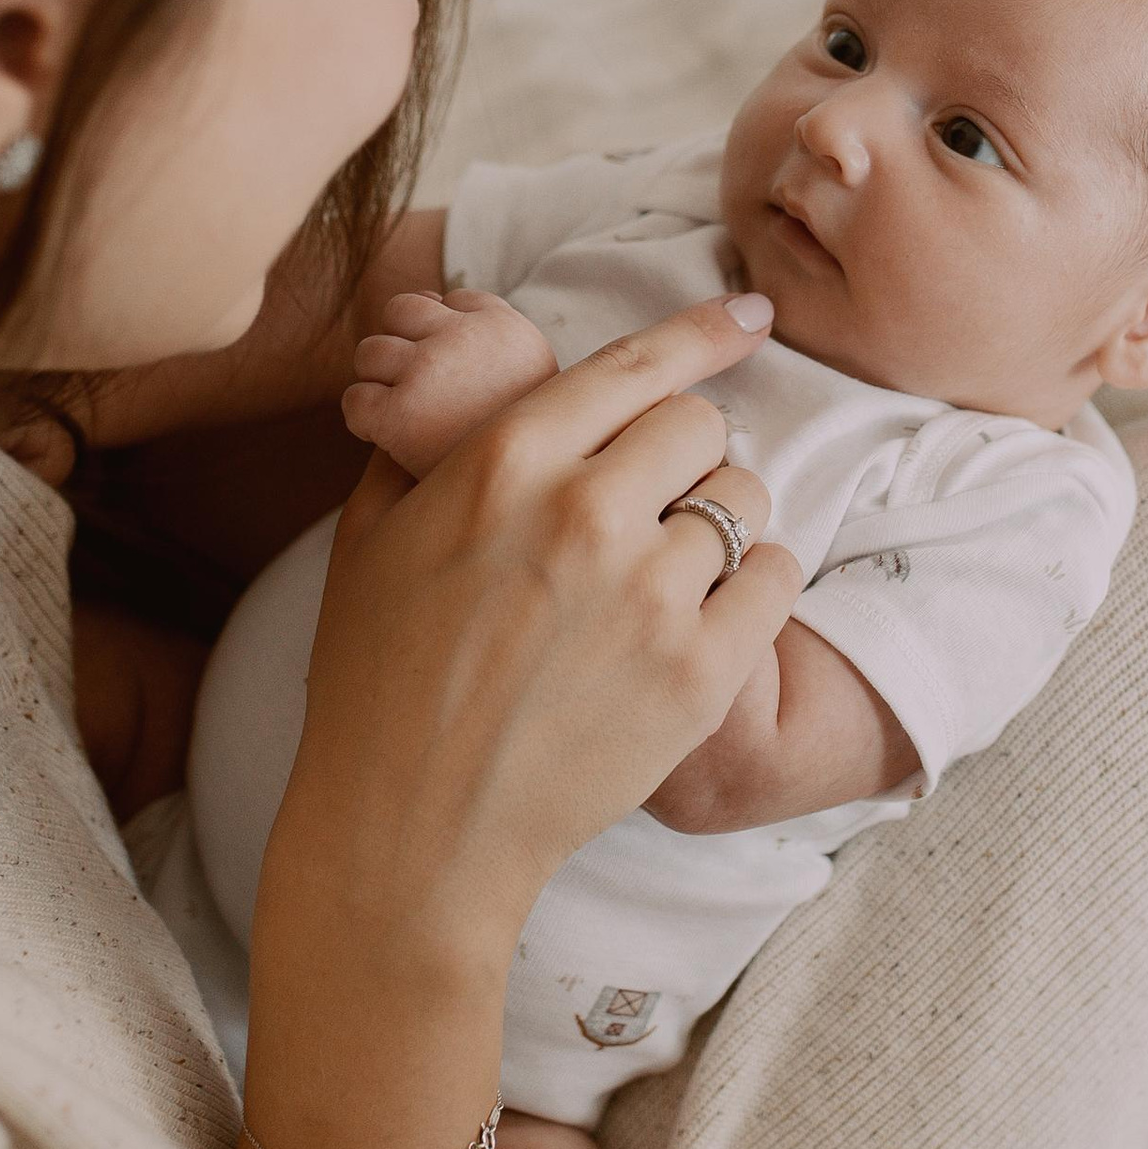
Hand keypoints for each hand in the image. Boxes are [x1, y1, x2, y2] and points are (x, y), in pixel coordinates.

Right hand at [276, 295, 804, 958]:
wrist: (411, 831)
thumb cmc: (378, 686)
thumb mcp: (370, 541)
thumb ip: (425, 451)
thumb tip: (454, 394)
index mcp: (504, 461)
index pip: (635, 365)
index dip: (703, 333)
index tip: (750, 316)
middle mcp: (585, 510)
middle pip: (699, 427)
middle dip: (685, 455)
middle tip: (655, 504)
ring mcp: (649, 593)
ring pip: (745, 501)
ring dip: (719, 524)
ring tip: (673, 571)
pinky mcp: (699, 672)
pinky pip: (776, 578)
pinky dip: (754, 587)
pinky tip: (707, 616)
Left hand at [341, 288, 558, 477]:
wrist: (529, 500)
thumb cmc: (522, 441)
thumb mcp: (534, 373)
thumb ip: (488, 325)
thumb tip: (426, 296)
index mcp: (504, 325)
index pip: (451, 299)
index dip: (442, 333)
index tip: (457, 372)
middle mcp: (465, 338)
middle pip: (401, 310)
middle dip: (401, 345)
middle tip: (422, 391)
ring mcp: (429, 371)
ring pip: (369, 351)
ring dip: (378, 379)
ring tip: (406, 412)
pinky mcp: (399, 414)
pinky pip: (354, 399)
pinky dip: (362, 417)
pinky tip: (385, 434)